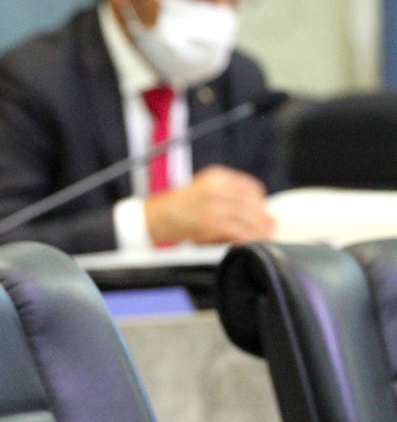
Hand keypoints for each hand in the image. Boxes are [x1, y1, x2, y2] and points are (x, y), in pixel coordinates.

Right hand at [144, 165, 275, 244]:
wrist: (152, 218)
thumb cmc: (177, 208)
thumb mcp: (202, 191)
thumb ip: (226, 197)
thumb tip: (257, 213)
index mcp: (217, 176)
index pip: (251, 188)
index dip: (260, 203)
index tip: (263, 215)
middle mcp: (217, 187)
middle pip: (253, 205)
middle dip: (264, 220)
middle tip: (270, 232)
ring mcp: (214, 205)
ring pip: (249, 219)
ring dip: (259, 232)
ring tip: (262, 240)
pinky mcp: (211, 223)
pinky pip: (239, 232)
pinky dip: (247, 240)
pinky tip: (248, 245)